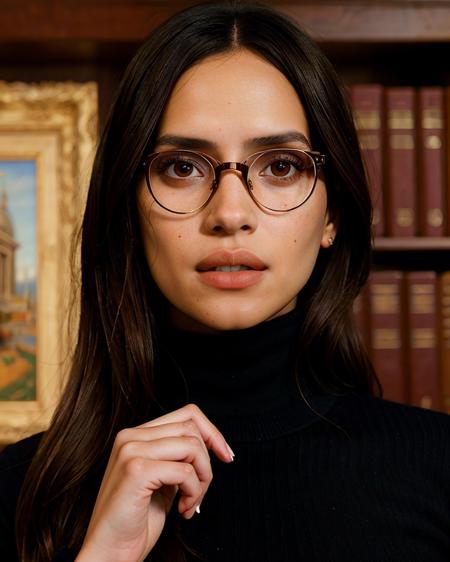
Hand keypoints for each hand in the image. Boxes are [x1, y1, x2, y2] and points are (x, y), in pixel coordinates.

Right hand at [75, 403, 233, 561]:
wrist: (108, 553)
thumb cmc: (135, 522)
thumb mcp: (163, 479)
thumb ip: (178, 457)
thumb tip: (211, 443)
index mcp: (135, 435)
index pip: (187, 414)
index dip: (212, 432)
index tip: (226, 455)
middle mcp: (130, 436)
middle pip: (191, 428)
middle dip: (207, 462)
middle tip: (201, 492)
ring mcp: (131, 450)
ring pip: (191, 447)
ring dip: (202, 479)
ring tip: (191, 503)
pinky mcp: (136, 470)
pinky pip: (185, 472)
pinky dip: (193, 492)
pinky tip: (182, 510)